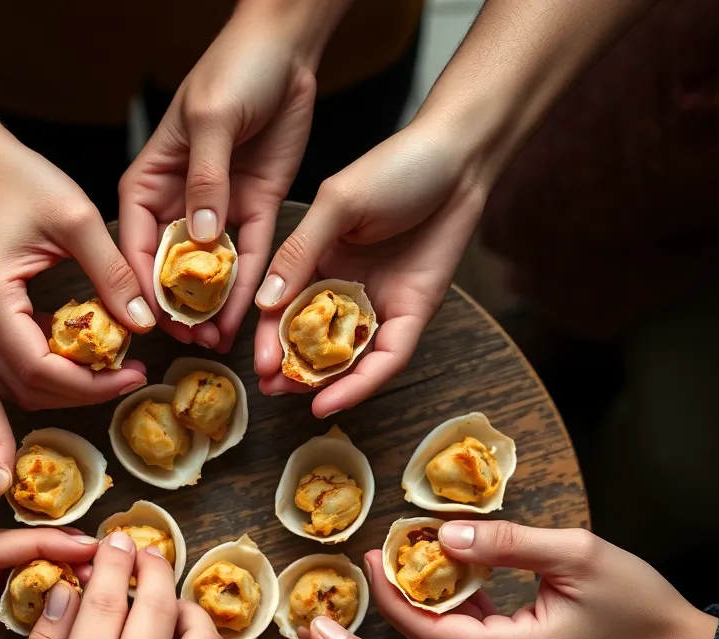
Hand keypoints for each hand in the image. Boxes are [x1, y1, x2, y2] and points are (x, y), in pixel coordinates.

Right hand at [0, 62, 153, 409]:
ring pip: (19, 387)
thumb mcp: (76, 217)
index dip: (92, 385)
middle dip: (85, 392)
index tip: (135, 373)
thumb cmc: (14, 177)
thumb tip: (144, 324)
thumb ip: (113, 273)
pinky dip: (52, 371)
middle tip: (131, 374)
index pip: (41, 372)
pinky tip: (85, 352)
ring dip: (68, 387)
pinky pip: (13, 368)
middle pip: (29, 391)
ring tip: (113, 366)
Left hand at [0, 528, 97, 638]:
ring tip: (101, 569)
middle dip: (54, 548)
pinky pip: (16, 582)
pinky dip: (50, 582)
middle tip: (104, 557)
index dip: (43, 544)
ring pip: (11, 562)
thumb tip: (90, 591)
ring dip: (55, 562)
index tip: (89, 551)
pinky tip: (85, 587)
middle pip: (2, 549)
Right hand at [120, 3, 318, 350]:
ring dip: (214, 309)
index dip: (140, 285)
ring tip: (218, 343)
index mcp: (150, 182)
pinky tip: (246, 319)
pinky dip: (249, 290)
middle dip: (179, 309)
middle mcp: (180, 205)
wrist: (288, 50)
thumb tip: (201, 235)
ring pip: (212, 274)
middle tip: (191, 342)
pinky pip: (251, 259)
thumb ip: (205, 178)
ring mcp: (219, 212)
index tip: (151, 321)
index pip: (136, 243)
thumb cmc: (234, 67)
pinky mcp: (256, 212)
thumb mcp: (211, 118)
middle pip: (172, 269)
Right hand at [254, 121, 486, 416]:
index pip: (285, 308)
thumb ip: (300, 252)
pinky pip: (387, 356)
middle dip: (292, 368)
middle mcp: (347, 288)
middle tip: (271, 390)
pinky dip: (364, 380)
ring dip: (325, 383)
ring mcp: (381, 304)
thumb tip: (265, 302)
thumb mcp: (336, 205)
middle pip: (314, 339)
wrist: (460, 157)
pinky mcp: (413, 314)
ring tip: (301, 401)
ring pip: (350, 355)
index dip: (270, 338)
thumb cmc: (396, 167)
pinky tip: (338, 397)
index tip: (258, 363)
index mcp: (319, 260)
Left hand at [367, 521, 718, 638]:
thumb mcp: (577, 556)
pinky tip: (448, 583)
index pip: (431, 630)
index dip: (394, 596)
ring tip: (405, 565)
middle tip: (381, 558)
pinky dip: (454, 617)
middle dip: (400, 601)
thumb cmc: (638, 605)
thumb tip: (447, 534)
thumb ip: (509, 545)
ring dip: (425, 608)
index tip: (372, 559)